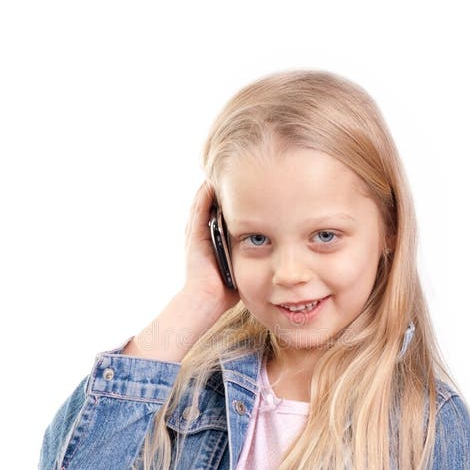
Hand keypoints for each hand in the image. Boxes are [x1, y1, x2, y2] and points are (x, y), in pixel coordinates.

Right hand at [181, 181, 239, 311]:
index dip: (232, 196)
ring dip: (212, 186)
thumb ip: (252, 252)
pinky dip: (204, 195)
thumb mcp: (242, 263)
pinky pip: (199, 210)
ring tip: (222, 168)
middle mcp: (202, 232)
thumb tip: (275, 245)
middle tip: (234, 168)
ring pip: (204, 201)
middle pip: (211, 202)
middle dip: (222, 187)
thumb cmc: (226, 289)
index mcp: (212, 238)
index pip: (221, 210)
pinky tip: (212, 182)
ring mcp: (196, 233)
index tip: (246, 182)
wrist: (207, 301)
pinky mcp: (194, 236)